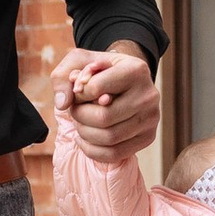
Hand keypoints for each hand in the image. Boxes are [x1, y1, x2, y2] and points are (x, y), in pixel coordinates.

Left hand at [56, 41, 160, 159]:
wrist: (125, 81)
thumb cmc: (100, 71)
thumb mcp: (79, 61)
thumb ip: (63, 76)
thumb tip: (63, 104)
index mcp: (135, 70)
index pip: (95, 88)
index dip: (78, 94)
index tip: (78, 91)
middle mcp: (149, 95)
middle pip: (103, 118)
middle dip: (80, 116)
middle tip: (76, 110)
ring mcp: (151, 118)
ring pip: (109, 138)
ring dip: (84, 133)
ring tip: (80, 122)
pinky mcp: (148, 137)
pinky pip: (115, 154)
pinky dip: (93, 150)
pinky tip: (85, 139)